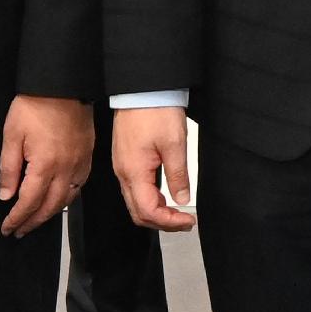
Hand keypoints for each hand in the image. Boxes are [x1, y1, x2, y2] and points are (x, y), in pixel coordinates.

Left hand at [0, 94, 91, 237]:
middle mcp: (66, 169)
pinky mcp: (88, 156)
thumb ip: (8, 169)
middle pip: (50, 207)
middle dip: (33, 222)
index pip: (29, 202)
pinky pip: (79, 186)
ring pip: (67, 199)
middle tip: (19, 231)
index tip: (7, 228)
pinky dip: (68, 198)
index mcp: (45, 165)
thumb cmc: (35, 106)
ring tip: (36, 220)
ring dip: (50, 214)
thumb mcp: (11, 136)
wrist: (63, 85)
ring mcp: (80, 163)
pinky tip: (59, 200)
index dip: (17, 218)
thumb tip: (6, 195)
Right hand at [110, 106, 195, 230]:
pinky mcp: (125, 160)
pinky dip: (150, 199)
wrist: (143, 89)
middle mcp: (123, 173)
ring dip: (156, 212)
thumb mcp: (175, 144)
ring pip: (135, 202)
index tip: (188, 221)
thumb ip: (178, 175)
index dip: (169, 222)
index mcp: (134, 171)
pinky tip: (165, 196)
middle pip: (138, 212)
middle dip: (162, 222)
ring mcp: (122, 167)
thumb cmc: (156, 111)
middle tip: (185, 222)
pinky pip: (134, 189)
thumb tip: (182, 199)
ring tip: (178, 212)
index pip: (148, 211)